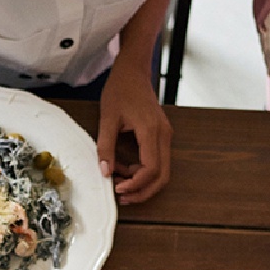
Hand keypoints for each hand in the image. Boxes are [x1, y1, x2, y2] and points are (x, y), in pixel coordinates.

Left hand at [97, 61, 172, 203]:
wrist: (133, 72)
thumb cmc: (120, 90)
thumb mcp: (107, 119)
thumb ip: (105, 147)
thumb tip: (105, 172)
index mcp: (151, 131)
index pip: (151, 169)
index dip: (136, 184)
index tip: (117, 188)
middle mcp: (163, 135)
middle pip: (162, 176)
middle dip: (143, 191)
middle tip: (122, 197)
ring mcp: (164, 135)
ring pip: (161, 171)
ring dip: (142, 182)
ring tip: (118, 182)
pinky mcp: (160, 135)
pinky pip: (156, 160)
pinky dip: (141, 170)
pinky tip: (123, 168)